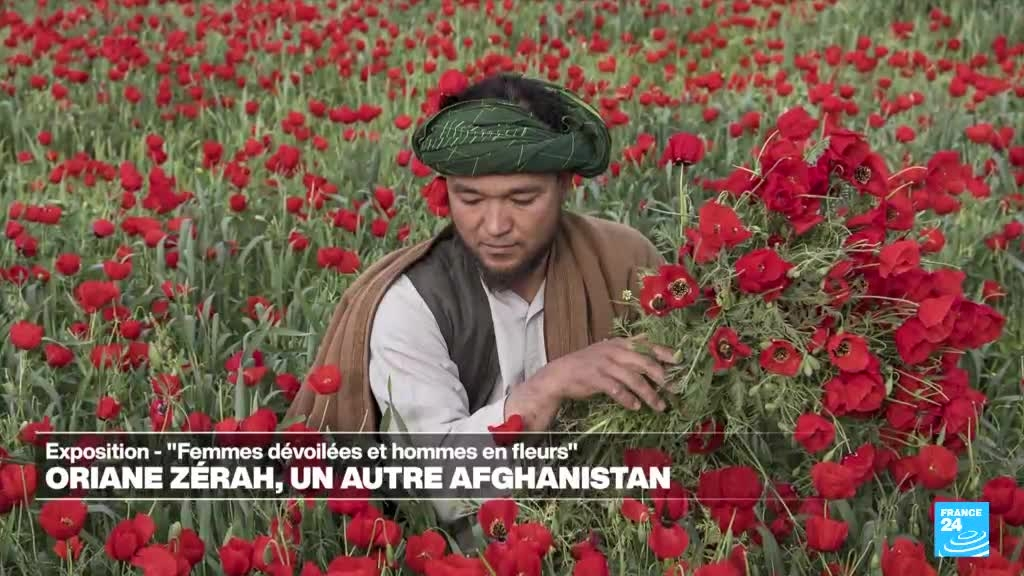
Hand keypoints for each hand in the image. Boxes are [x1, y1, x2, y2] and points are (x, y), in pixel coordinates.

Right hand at [505, 335, 678, 430]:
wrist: (560, 374)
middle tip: (675, 390)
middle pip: (644, 363)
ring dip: (649, 394)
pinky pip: (616, 390)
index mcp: (619, 343)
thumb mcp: (608, 351)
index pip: (647, 345)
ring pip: (633, 379)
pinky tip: (636, 407)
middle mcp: (613, 351)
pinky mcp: (595, 378)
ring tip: (660, 407)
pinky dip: (628, 399)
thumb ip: (628, 350)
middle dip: (662, 378)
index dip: (664, 352)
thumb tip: (651, 347)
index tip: (680, 361)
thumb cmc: (588, 364)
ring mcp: (604, 364)